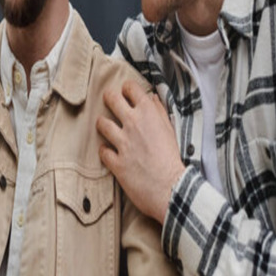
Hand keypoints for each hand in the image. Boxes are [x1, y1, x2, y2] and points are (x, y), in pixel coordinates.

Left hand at [97, 80, 186, 224]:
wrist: (172, 188)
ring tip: (107, 128)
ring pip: (101, 123)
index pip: (130, 87)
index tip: (126, 95)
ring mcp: (123, 142)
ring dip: (103, 125)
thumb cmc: (174, 159)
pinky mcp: (116, 162)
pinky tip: (110, 152)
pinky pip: (102, 150)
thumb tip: (151, 97)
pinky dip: (105, 151)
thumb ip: (159, 112)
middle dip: (109, 98)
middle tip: (110, 103)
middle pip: (111, 98)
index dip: (127, 89)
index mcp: (149, 113)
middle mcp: (133, 123)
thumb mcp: (171, 130)